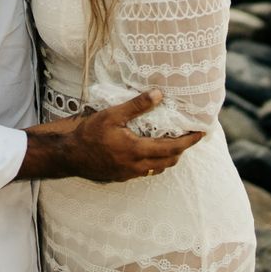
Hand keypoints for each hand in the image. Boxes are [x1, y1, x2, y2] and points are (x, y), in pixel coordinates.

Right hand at [19, 90, 205, 182]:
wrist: (68, 155)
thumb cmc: (89, 133)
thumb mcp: (112, 115)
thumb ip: (137, 106)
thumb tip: (159, 94)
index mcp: (138, 150)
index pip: (172, 148)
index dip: (189, 141)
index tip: (202, 133)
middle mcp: (137, 166)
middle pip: (170, 160)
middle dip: (182, 149)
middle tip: (189, 136)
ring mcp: (130, 174)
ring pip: (159, 168)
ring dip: (169, 157)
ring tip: (173, 142)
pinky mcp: (122, 177)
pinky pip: (146, 171)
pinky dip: (155, 162)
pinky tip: (150, 151)